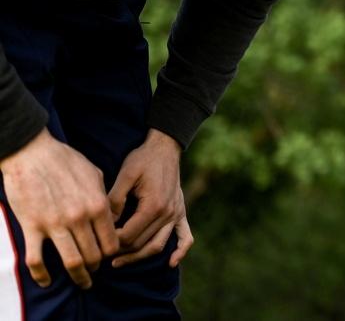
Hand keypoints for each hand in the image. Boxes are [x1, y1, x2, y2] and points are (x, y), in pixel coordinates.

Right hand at [0, 128, 118, 288]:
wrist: (33, 153)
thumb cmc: (65, 160)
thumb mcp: (95, 174)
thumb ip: (103, 196)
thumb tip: (110, 213)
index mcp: (97, 204)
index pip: (112, 241)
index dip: (112, 253)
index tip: (109, 257)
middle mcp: (79, 217)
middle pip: (94, 255)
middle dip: (97, 268)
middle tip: (96, 272)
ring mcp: (55, 224)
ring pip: (72, 262)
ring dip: (79, 276)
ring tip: (82, 282)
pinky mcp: (32, 227)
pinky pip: (36, 259)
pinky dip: (42, 275)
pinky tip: (47, 281)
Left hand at [107, 129, 192, 268]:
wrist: (165, 146)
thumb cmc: (143, 159)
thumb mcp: (124, 175)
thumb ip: (114, 201)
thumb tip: (103, 225)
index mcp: (154, 205)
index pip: (129, 235)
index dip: (110, 243)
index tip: (94, 243)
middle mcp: (168, 213)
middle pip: (142, 243)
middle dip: (120, 252)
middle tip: (100, 255)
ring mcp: (177, 213)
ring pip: (158, 245)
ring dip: (139, 257)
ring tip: (118, 262)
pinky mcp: (181, 211)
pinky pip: (185, 236)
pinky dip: (180, 251)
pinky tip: (171, 262)